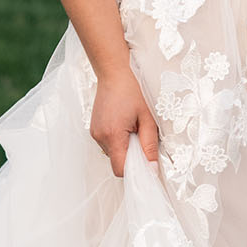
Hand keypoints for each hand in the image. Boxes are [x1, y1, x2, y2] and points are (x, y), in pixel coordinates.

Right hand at [89, 63, 158, 177]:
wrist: (113, 74)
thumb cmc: (131, 92)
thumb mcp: (147, 119)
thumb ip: (149, 145)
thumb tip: (152, 168)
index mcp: (113, 135)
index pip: (120, 170)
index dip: (134, 172)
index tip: (146, 166)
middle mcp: (100, 137)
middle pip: (116, 163)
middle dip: (131, 158)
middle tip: (141, 139)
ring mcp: (94, 134)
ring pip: (112, 155)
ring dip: (124, 148)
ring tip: (131, 128)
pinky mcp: (93, 130)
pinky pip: (107, 145)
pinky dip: (117, 142)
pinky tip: (123, 125)